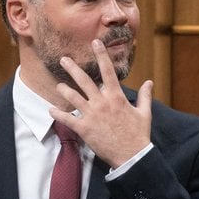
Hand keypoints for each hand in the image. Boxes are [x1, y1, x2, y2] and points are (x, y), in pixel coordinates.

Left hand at [52, 38, 152, 168]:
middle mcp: (102, 103)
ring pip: (73, 97)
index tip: (95, 42)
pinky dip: (57, 114)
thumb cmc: (139, 135)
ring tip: (58, 86)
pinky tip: (50, 110)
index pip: (108, 71)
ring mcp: (92, 115)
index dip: (101, 55)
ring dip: (63, 90)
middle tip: (63, 59)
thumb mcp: (144, 113)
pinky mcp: (85, 129)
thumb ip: (144, 96)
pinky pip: (67, 119)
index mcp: (117, 97)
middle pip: (84, 80)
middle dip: (72, 68)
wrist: (132, 156)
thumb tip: (149, 82)